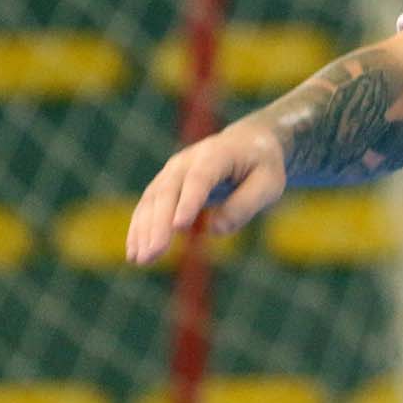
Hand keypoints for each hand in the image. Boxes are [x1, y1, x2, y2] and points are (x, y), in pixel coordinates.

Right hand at [125, 119, 287, 264]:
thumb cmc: (262, 165)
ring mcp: (172, 171)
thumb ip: (245, 204)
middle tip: (153, 255)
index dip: (189, 201)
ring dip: (144, 230)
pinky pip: (147, 206)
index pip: (200, 178)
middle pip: (169, 191)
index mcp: (217, 154)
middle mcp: (188, 160)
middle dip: (159, 224)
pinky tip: (134, 252)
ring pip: (152, 200)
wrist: (247, 142)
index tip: (179, 227)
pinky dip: (139, 229)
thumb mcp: (269, 183)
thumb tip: (215, 229)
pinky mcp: (164, 184)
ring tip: (141, 260)